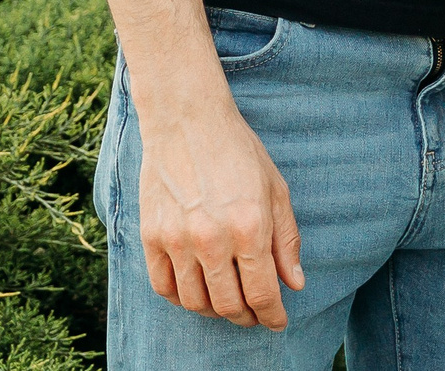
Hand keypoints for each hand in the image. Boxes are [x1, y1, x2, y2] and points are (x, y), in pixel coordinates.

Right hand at [135, 97, 306, 328]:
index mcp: (250, 228)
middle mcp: (212, 240)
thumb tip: (294, 284)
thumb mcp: (276, 190)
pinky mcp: (151, 237)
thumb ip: (286, 240)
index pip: (261, 293)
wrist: (188, 122)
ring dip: (214, 310)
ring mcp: (177, 241)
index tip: (277, 322)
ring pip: (195, 302)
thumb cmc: (239, 153)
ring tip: (227, 304)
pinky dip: (181, 298)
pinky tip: (196, 291)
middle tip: (254, 315)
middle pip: (228, 304)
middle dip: (246, 317)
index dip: (272, 315)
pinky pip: (163, 287)